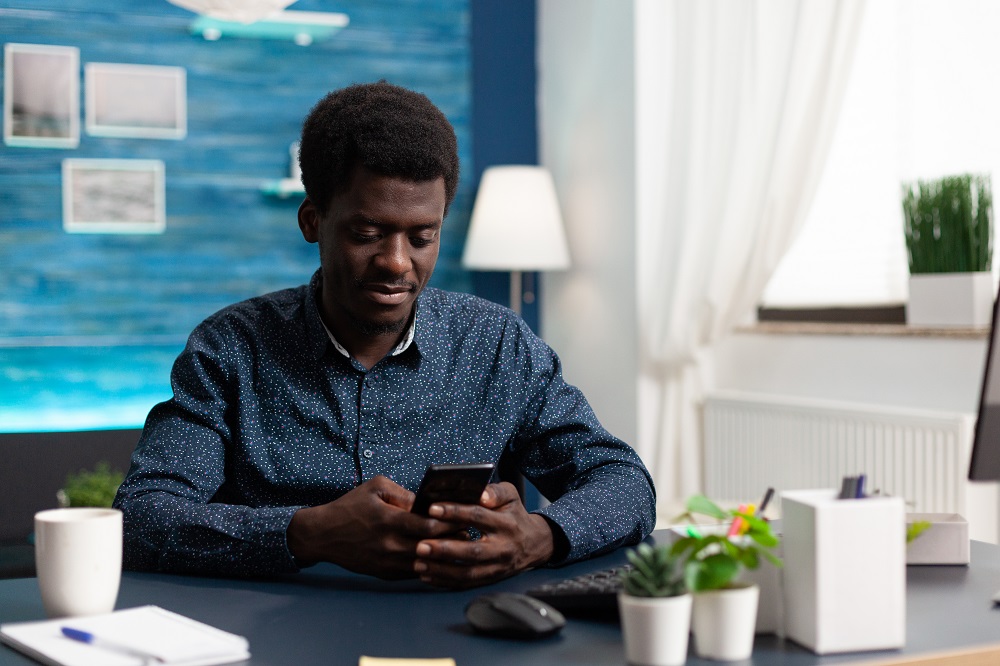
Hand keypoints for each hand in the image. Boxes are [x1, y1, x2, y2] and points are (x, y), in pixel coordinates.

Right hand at [287, 475, 455, 578]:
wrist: (323, 535)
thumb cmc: (351, 506)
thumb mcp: (376, 488)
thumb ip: (405, 494)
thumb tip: (429, 502)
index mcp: (390, 520)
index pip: (430, 524)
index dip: (450, 521)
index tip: (464, 516)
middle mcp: (390, 544)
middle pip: (433, 546)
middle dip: (452, 539)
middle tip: (468, 531)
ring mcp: (388, 562)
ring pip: (426, 563)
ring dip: (443, 555)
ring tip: (458, 545)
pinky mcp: (385, 574)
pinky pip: (414, 573)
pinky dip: (429, 566)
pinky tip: (439, 557)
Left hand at [413, 482, 555, 588]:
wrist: (534, 544)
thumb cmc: (514, 515)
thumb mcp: (511, 496)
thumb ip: (495, 491)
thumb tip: (481, 493)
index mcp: (506, 524)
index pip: (479, 517)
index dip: (455, 512)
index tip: (432, 509)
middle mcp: (502, 548)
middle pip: (472, 551)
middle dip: (445, 549)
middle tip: (420, 545)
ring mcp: (497, 567)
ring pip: (468, 572)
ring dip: (441, 570)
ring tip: (419, 563)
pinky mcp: (490, 579)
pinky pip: (467, 583)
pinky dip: (445, 582)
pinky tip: (427, 575)